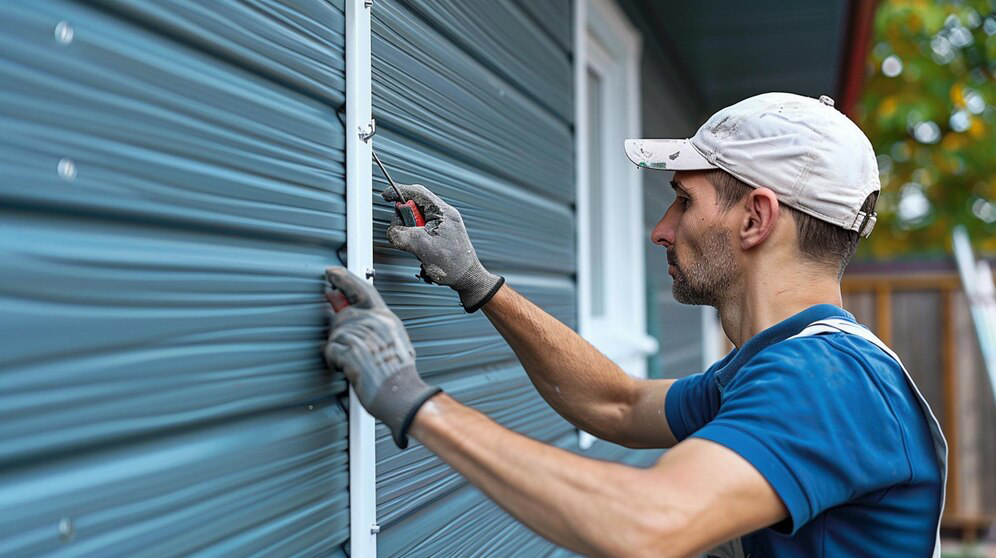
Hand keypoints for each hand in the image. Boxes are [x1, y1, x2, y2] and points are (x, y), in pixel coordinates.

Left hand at [323, 267, 441, 448]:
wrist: (402, 394)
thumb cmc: (398, 374)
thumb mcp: (394, 342)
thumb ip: (375, 326)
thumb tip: (352, 314)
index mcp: (386, 319)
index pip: (363, 290)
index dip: (344, 279)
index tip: (331, 274)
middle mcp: (374, 323)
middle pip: (343, 315)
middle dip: (339, 330)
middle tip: (344, 343)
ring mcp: (362, 337)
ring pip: (335, 334)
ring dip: (338, 351)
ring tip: (353, 364)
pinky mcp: (351, 353)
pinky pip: (330, 351)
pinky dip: (334, 362)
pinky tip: (345, 369)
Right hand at [383, 184, 503, 312]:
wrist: (467, 279)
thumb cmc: (454, 264)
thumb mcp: (423, 248)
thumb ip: (403, 235)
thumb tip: (392, 230)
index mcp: (443, 212)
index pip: (418, 192)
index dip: (399, 191)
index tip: (386, 195)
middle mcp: (444, 215)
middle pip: (415, 206)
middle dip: (405, 218)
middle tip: (405, 233)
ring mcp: (442, 225)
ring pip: (416, 219)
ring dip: (411, 232)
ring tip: (418, 246)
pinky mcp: (439, 234)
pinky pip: (421, 230)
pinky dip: (416, 239)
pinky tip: (421, 250)